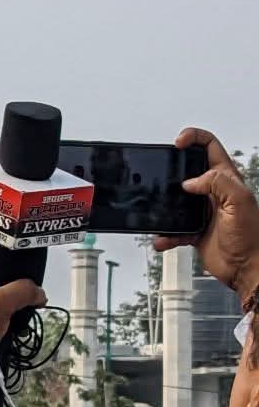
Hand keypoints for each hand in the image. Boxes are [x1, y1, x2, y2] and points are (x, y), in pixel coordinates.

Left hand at [0, 241, 46, 383]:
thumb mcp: (2, 302)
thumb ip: (24, 290)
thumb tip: (39, 293)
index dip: (4, 243)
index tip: (23, 247)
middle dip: (11, 275)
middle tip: (29, 279)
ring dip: (9, 296)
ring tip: (27, 301)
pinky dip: (3, 311)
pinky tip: (16, 318)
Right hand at [152, 128, 258, 299]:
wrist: (248, 268)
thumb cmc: (252, 237)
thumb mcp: (239, 202)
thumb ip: (218, 183)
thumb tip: (191, 181)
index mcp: (227, 179)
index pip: (209, 146)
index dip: (193, 138)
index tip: (177, 143)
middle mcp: (214, 192)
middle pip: (188, 169)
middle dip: (171, 169)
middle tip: (161, 173)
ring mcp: (203, 211)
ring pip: (176, 200)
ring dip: (164, 205)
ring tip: (158, 209)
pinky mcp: (195, 231)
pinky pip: (173, 229)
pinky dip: (164, 234)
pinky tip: (162, 238)